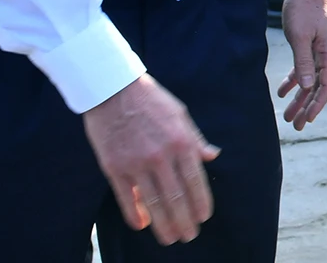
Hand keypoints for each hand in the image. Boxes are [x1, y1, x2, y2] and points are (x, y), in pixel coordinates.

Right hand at [82, 74, 218, 245]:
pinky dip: (135, 214)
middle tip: (189, 236)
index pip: (196, 181)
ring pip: (154, 203)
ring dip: (164, 224)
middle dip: (185, 221)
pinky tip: (142, 225)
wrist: (113, 89)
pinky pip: (126, 198)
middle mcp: (162, 156)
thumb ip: (195, 139)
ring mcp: (137, 163)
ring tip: (170, 238)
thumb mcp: (181, 114)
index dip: (201, 203)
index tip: (204, 218)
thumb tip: (212, 157)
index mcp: (182, 141)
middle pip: (176, 198)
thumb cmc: (151, 100)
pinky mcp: (114, 167)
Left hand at [276, 0, 326, 129]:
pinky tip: (283, 91)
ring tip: (288, 114)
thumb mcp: (300, 37)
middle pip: (319, 86)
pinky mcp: (313, 44)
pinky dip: (295, 80)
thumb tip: (305, 87)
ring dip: (300, 96)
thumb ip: (303, 63)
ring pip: (311, 79)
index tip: (307, 120)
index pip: (326, 85)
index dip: (317, 104)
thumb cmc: (303, 8)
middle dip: (307, 106)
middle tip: (295, 124)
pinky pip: (304, 68)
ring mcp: (322, 49)